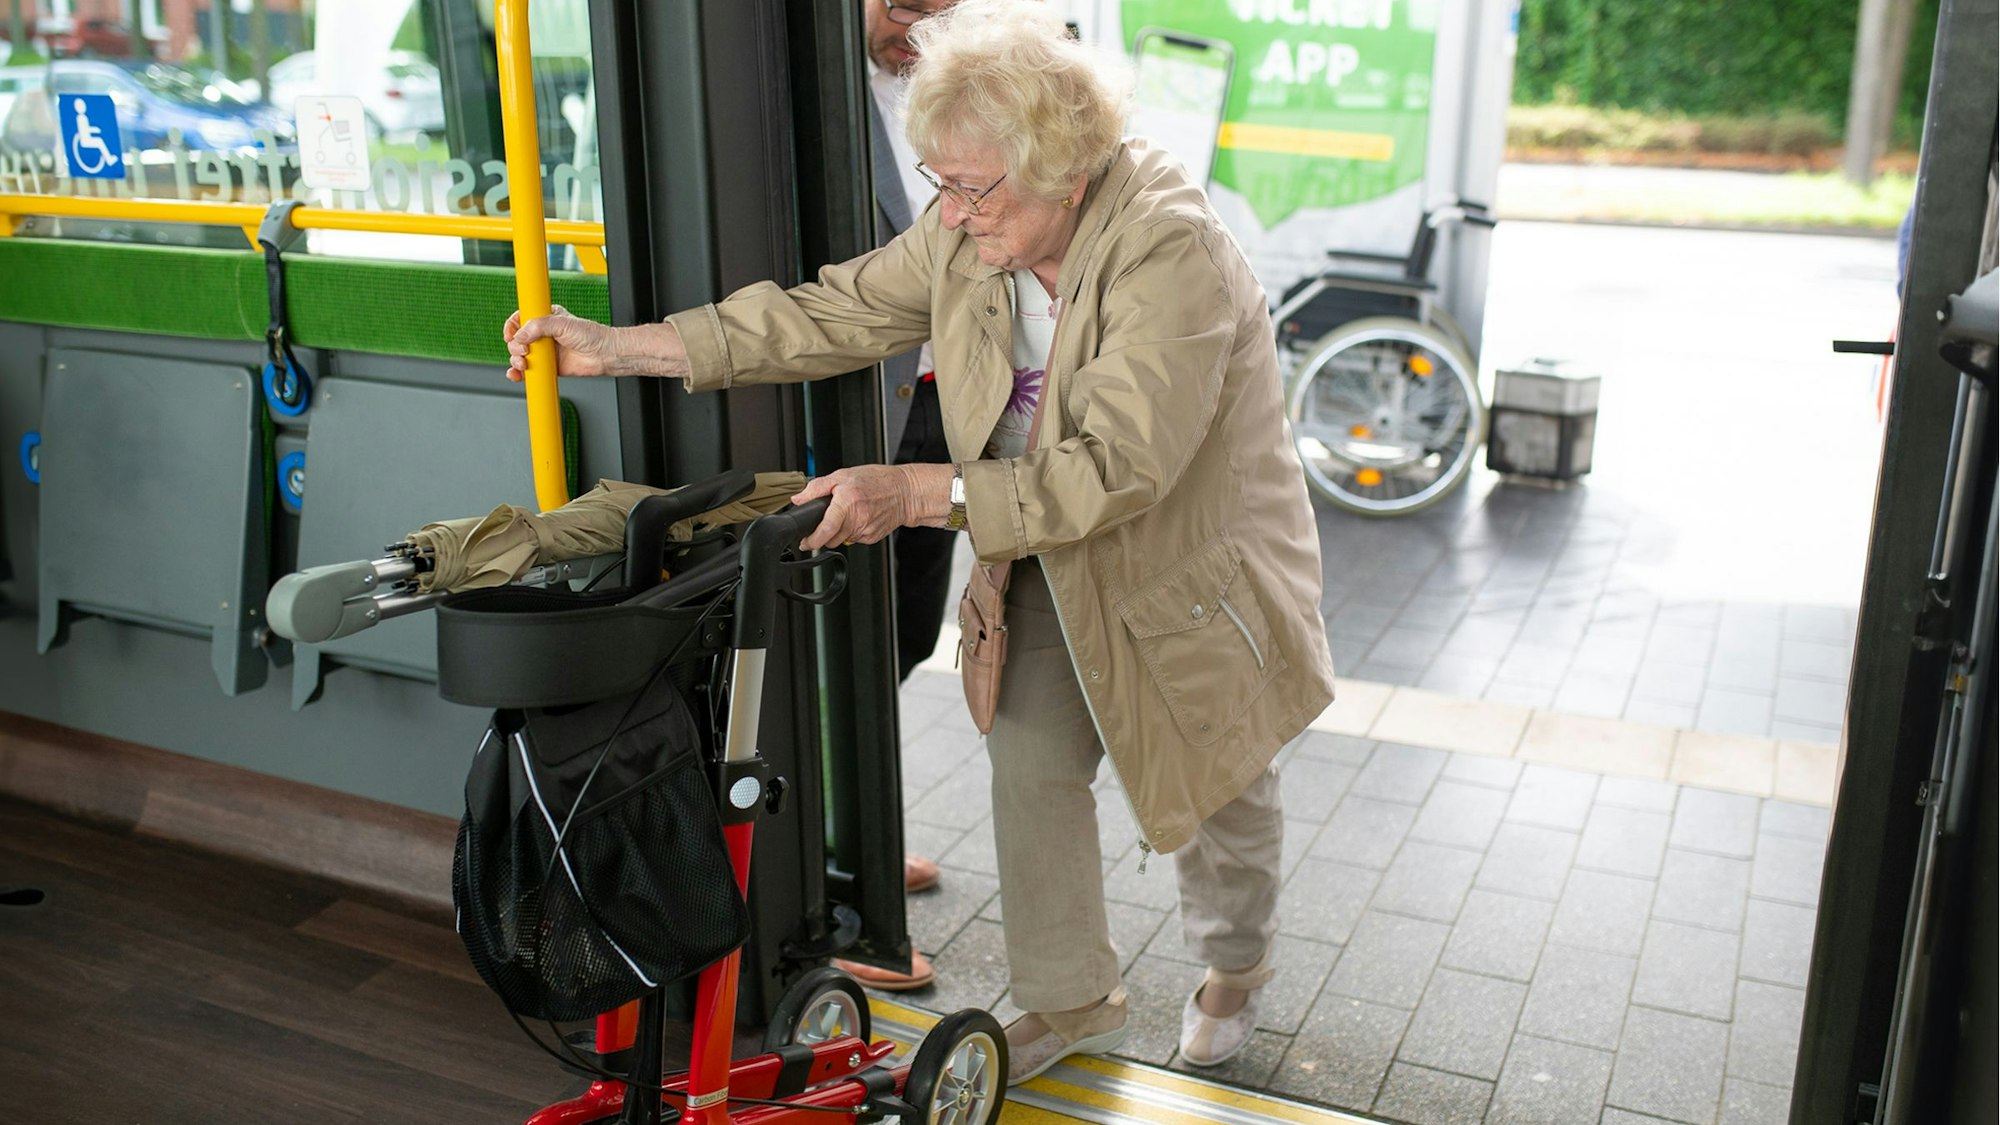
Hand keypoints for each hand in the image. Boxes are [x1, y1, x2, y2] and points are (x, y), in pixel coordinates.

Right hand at [503, 304, 624, 379]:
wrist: (605, 354)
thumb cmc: (591, 335)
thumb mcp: (562, 323)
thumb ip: (538, 326)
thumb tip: (520, 335)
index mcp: (546, 318)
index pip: (520, 319)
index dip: (512, 327)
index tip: (511, 335)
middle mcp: (543, 335)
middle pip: (517, 340)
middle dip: (515, 347)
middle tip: (524, 351)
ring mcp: (545, 351)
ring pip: (520, 356)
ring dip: (516, 361)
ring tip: (524, 364)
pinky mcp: (548, 367)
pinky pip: (529, 371)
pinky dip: (519, 374)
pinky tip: (516, 375)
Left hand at [794, 463, 953, 551]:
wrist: (905, 492)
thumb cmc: (877, 481)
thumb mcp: (843, 475)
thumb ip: (817, 487)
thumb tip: (798, 499)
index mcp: (847, 502)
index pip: (825, 530)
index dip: (812, 540)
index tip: (805, 543)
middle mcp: (856, 519)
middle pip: (831, 539)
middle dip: (824, 534)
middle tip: (827, 521)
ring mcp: (865, 530)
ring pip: (842, 540)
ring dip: (839, 532)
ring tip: (847, 514)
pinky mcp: (872, 537)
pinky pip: (854, 539)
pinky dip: (852, 531)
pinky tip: (860, 517)